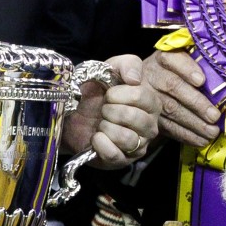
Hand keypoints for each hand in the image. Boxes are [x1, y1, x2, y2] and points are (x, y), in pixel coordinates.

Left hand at [62, 54, 161, 168]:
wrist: (74, 115)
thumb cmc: (96, 92)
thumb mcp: (110, 69)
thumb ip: (128, 64)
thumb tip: (134, 79)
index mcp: (151, 104)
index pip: (143, 97)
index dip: (119, 94)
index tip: (108, 94)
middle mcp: (150, 126)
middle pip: (135, 118)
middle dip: (110, 111)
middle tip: (103, 110)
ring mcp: (138, 146)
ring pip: (127, 138)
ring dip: (106, 128)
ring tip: (100, 124)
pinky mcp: (123, 161)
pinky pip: (114, 154)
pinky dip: (100, 143)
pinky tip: (96, 137)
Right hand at [142, 50, 220, 146]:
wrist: (151, 86)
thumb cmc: (179, 72)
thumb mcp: (186, 62)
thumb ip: (202, 66)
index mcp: (164, 58)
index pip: (172, 59)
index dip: (186, 69)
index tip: (201, 80)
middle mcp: (153, 74)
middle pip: (173, 86)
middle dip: (196, 103)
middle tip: (214, 116)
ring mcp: (149, 96)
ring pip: (171, 109)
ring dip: (194, 123)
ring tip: (212, 131)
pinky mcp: (150, 116)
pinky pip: (168, 126)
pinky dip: (186, 135)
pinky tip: (201, 140)